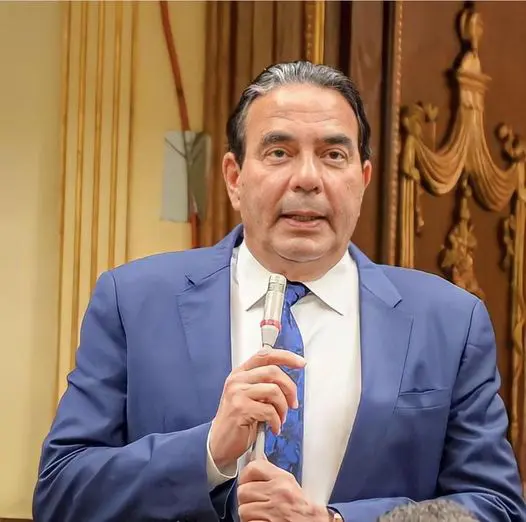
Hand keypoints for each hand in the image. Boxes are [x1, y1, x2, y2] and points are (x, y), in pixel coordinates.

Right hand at [209, 348, 304, 470]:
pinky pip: (269, 410)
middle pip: (273, 371)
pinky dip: (277, 421)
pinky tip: (274, 427)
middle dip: (290, 388)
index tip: (300, 363)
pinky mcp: (240, 408)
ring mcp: (237, 393)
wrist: (219, 443)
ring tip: (280, 418)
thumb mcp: (249, 396)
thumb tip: (288, 382)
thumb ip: (263, 384)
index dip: (286, 357)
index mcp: (240, 373)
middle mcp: (237, 379)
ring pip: (274, 391)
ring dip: (283, 408)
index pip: (265, 355)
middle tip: (293, 403)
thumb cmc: (237, 421)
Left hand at [237, 459, 329, 521]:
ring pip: (243, 510)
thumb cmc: (306, 511)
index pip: (253, 468)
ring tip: (261, 516)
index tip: (246, 481)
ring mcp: (273, 511)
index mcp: (284, 480)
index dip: (246, 476)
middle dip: (246, 499)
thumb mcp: (292, 487)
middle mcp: (278, 493)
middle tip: (256, 504)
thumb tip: (259, 460)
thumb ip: (274, 475)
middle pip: (243, 491)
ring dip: (249, 515)